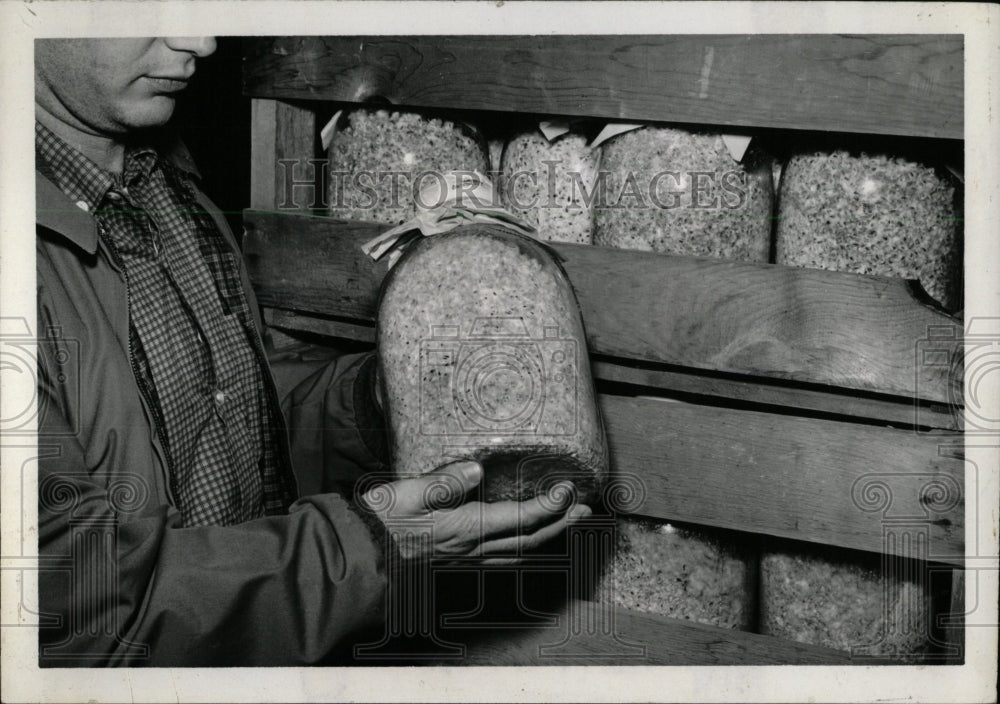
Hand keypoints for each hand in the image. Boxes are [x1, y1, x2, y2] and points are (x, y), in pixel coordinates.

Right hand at [360, 460, 591, 564]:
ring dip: (546, 537)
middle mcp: (471, 548)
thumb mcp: (406, 493)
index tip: (567, 488)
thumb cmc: (379, 521)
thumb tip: (476, 470)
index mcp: (463, 528)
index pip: (518, 519)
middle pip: (527, 539)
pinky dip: (523, 549)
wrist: (359, 555)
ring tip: (566, 522)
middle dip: (558, 523)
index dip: (547, 505)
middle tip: (583, 507)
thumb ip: (442, 482)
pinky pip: (501, 559)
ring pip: (518, 553)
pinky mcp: (457, 562)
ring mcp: (465, 559)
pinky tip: (525, 542)